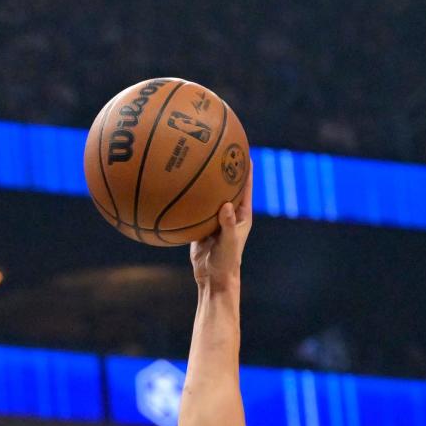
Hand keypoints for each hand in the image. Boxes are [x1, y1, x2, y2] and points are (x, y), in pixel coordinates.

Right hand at [190, 160, 252, 287]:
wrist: (212, 278)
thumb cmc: (226, 261)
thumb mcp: (229, 242)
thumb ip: (227, 224)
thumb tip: (226, 205)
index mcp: (242, 214)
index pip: (245, 185)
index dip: (245, 167)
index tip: (243, 148)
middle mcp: (229, 213)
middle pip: (227, 185)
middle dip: (223, 168)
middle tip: (217, 148)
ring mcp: (214, 219)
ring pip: (209, 197)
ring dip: (204, 183)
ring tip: (196, 163)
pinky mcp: (201, 226)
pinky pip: (195, 210)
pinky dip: (189, 201)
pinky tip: (179, 189)